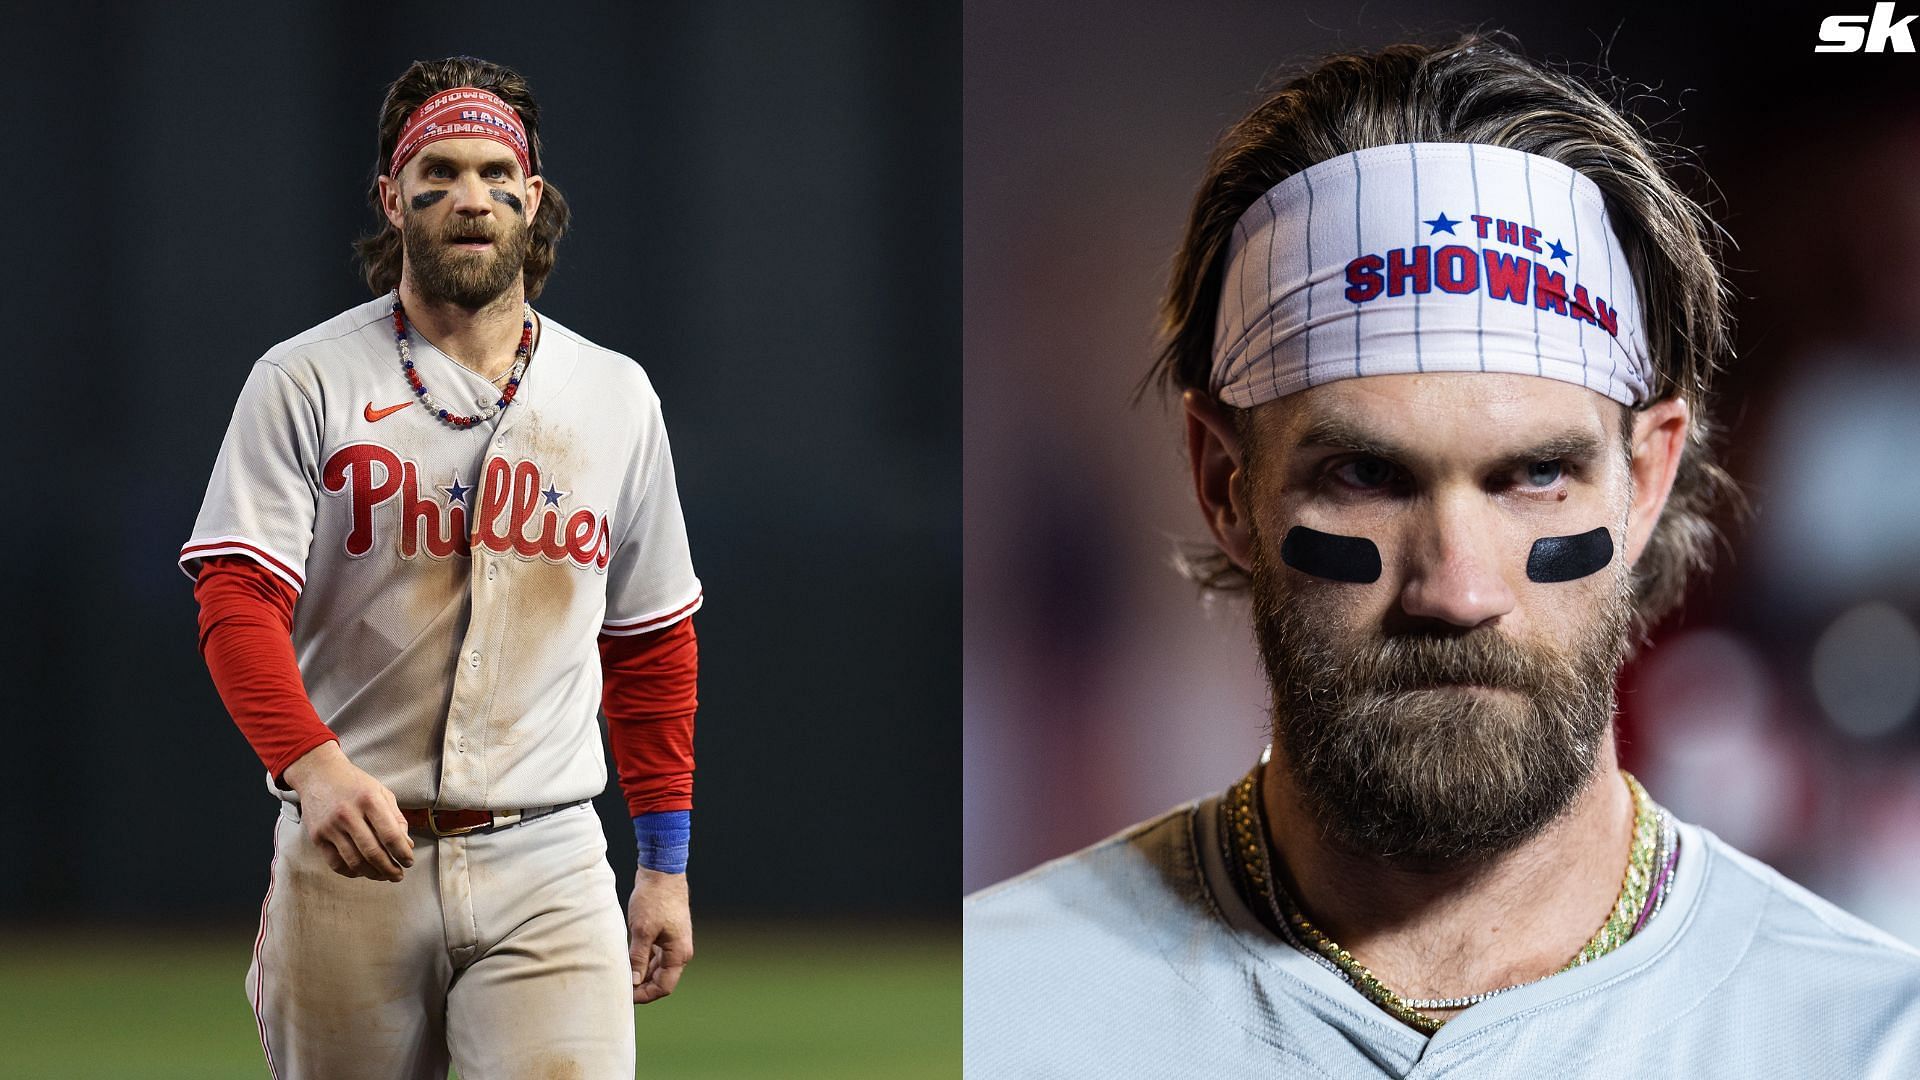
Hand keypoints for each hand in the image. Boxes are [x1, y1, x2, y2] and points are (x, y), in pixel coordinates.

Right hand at [281, 741, 414, 882]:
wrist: (318, 774)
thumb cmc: (354, 784)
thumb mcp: (381, 792)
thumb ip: (396, 818)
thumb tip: (406, 845)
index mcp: (369, 800)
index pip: (390, 835)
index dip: (402, 853)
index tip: (409, 862)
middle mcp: (348, 814)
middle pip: (372, 852)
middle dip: (389, 869)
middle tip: (398, 875)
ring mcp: (330, 827)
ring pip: (354, 861)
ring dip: (372, 874)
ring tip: (383, 876)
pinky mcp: (316, 836)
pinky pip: (335, 863)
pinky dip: (351, 872)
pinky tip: (362, 872)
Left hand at [628, 868, 691, 1002]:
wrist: (662, 872)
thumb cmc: (654, 899)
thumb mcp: (642, 931)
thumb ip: (638, 958)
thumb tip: (633, 982)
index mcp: (679, 953)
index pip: (664, 986)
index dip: (645, 995)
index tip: (625, 996)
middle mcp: (679, 951)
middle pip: (661, 980)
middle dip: (642, 987)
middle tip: (619, 988)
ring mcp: (674, 943)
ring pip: (657, 968)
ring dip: (641, 974)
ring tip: (621, 974)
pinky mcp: (666, 935)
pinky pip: (655, 956)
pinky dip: (643, 961)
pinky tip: (627, 960)